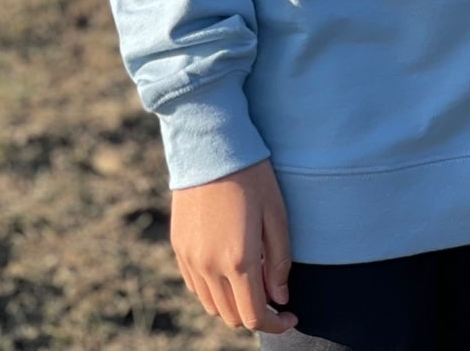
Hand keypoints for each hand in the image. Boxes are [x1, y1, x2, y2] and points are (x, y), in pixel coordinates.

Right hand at [170, 157, 297, 334]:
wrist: (210, 146)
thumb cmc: (252, 176)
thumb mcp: (276, 214)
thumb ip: (279, 261)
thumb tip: (280, 298)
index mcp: (239, 260)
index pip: (255, 315)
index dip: (275, 323)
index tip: (291, 316)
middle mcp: (210, 266)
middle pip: (232, 316)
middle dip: (256, 314)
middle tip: (273, 295)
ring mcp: (190, 259)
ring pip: (212, 305)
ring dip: (233, 304)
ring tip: (253, 280)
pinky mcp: (178, 248)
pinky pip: (196, 286)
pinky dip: (214, 290)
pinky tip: (229, 269)